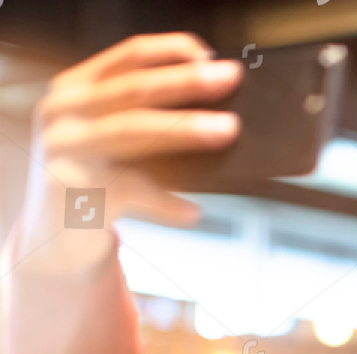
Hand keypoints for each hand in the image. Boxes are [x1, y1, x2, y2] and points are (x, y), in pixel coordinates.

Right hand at [18, 34, 241, 271]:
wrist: (59, 232)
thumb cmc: (101, 178)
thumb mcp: (114, 139)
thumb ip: (145, 118)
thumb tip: (220, 110)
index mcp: (77, 87)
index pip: (126, 58)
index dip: (169, 50)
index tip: (209, 54)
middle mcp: (64, 110)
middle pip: (133, 90)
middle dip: (185, 82)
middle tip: (229, 78)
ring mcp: (63, 147)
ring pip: (130, 130)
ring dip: (183, 128)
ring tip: (227, 129)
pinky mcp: (68, 188)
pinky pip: (127, 191)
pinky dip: (164, 202)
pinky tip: (192, 212)